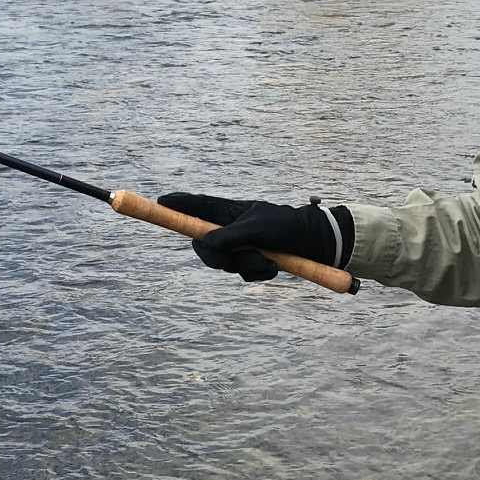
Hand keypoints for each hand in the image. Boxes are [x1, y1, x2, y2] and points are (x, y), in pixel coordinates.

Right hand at [157, 193, 353, 281]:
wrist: (317, 245)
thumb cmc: (288, 227)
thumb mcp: (258, 228)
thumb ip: (229, 236)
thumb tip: (204, 244)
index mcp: (229, 212)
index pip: (197, 207)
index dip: (178, 205)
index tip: (161, 203)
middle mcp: (231, 229)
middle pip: (204, 246)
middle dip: (218, 256)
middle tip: (233, 259)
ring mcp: (240, 248)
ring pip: (225, 264)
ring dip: (247, 266)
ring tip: (269, 260)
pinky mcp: (252, 263)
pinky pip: (243, 275)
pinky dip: (258, 274)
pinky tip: (274, 266)